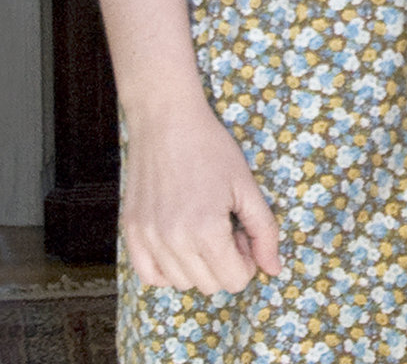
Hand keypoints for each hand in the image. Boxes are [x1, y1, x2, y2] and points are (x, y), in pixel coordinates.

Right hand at [121, 96, 281, 293]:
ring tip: (203, 228)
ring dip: (198, 266)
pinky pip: (150, 276)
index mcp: (206, 230)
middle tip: (226, 227)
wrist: (167, 121)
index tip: (243, 234)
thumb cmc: (211, 149)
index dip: (247, 260)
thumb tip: (275, 269)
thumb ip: (264, 231)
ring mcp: (148, 239)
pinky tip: (180, 243)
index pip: (234, 280)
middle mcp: (174, 242)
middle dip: (225, 262)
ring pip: (181, 284)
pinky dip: (168, 269)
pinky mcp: (131, 233)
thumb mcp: (246, 186)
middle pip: (209, 285)